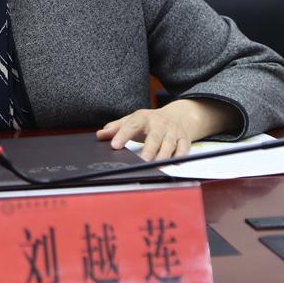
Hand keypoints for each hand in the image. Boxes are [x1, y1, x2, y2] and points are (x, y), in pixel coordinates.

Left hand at [95, 98, 238, 160]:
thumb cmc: (149, 122)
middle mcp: (160, 124)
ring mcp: (173, 131)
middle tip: (142, 161)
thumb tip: (99, 135)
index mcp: (144, 118)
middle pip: (154, 137)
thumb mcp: (132, 120)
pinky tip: (173, 165)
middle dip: (149, 149)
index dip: (123, 134)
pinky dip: (179, 157)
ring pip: (169, 145)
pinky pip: (183, 149)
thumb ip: (115, 128)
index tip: (115, 145)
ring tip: (156, 166)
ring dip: (163, 156)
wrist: (177, 116)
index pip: (132, 125)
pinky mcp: (184, 139)